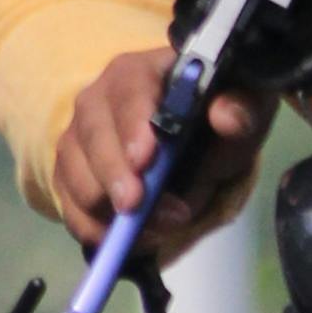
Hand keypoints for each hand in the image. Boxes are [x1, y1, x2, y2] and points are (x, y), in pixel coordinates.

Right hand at [55, 42, 267, 265]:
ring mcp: (79, 137)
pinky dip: (93, 228)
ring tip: (153, 229)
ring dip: (106, 207)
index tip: (145, 160)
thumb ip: (241, 110)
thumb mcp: (242, 109)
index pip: (130, 89)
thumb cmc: (214, 117)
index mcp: (141, 71)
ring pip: (74, 172)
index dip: (133, 124)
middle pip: (92, 132)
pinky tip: (127, 241)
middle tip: (135, 206)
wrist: (194, 141)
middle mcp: (99, 98)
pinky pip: (69, 205)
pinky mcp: (70, 175)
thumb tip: (226, 116)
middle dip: (113, 173)